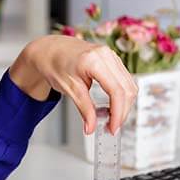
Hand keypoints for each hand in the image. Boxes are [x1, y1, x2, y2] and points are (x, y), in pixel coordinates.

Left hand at [8, 35, 137, 134]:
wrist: (49, 50)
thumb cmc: (55, 64)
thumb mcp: (68, 89)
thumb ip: (84, 109)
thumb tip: (91, 128)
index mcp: (94, 61)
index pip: (116, 91)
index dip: (118, 113)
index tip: (112, 128)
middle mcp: (106, 55)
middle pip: (127, 89)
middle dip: (122, 111)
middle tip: (111, 127)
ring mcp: (111, 55)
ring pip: (129, 85)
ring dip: (123, 104)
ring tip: (111, 118)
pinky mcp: (112, 59)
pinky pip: (124, 80)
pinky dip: (121, 95)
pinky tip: (112, 105)